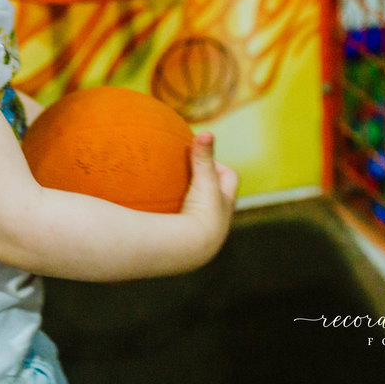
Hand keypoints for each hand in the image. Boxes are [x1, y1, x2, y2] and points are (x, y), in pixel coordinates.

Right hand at [178, 132, 238, 263]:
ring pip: (200, 214)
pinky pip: (181, 228)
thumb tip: (207, 132)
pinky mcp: (187, 245)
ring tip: (171, 195)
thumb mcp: (203, 182)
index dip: (219, 165)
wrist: (191, 251)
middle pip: (217, 196)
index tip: (201, 157)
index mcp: (225, 203)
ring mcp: (203, 234)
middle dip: (207, 185)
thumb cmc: (200, 214)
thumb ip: (203, 158)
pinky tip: (155, 215)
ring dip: (190, 205)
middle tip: (187, 175)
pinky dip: (173, 220)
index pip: (229, 177)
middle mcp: (219, 220)